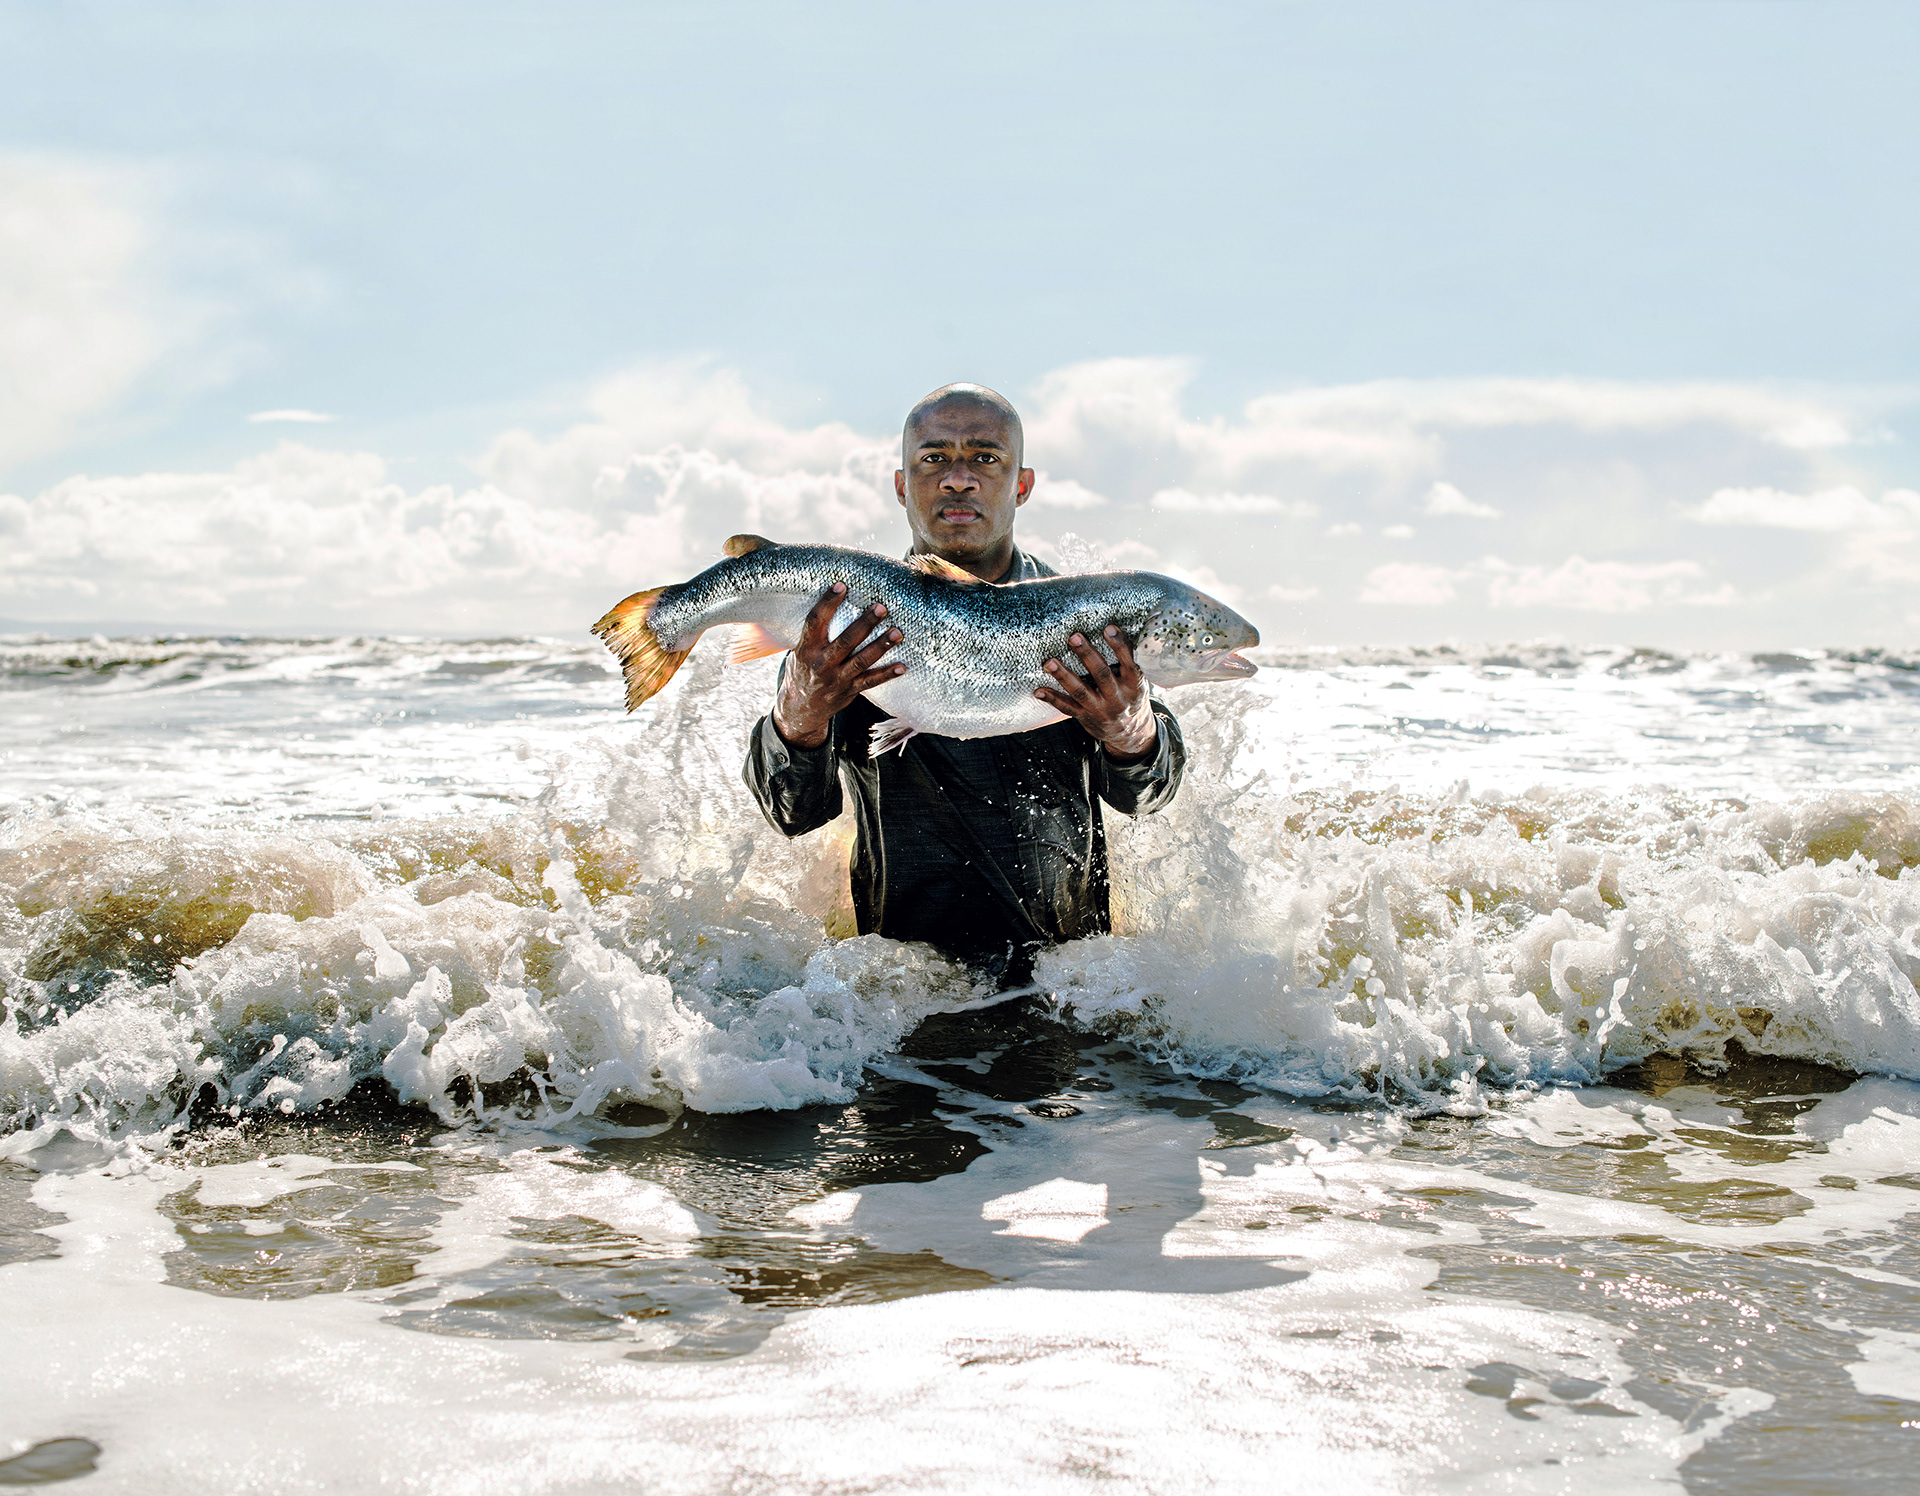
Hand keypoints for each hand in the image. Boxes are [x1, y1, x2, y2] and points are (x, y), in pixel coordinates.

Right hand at [771, 583, 903, 748]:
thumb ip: (815, 632)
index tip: (841, 585)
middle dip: (865, 624)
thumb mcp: (799, 650)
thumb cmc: (803, 669)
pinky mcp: (850, 691)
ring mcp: (836, 679)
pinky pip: (870, 681)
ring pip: (861, 661)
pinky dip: (887, 674)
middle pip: (845, 641)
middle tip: (881, 607)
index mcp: (805, 649)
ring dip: (881, 646)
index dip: (827, 603)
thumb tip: (835, 599)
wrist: (800, 708)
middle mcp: (821, 664)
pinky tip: (902, 666)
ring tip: (897, 632)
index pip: (815, 622)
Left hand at [1035, 626, 1157, 761]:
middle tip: (1074, 637)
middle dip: (1087, 655)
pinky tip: (1038, 691)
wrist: (1129, 732)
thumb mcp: (1137, 680)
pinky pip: (1067, 708)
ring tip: (1049, 662)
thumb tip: (1113, 627)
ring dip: (1064, 676)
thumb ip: (1128, 661)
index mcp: (1134, 685)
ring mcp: (1100, 709)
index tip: (1108, 628)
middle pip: (1102, 674)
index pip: (1129, 662)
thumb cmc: (1131, 696)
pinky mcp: (1085, 716)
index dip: (1119, 645)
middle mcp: (1117, 698)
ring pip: (1081, 692)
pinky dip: (1052, 699)